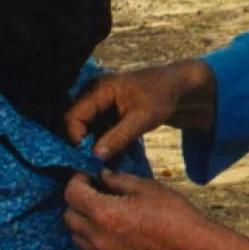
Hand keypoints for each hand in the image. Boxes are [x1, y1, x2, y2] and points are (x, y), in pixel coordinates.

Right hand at [64, 60, 213, 162]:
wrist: (175, 87)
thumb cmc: (161, 97)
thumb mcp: (142, 119)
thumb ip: (118, 137)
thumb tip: (95, 157)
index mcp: (99, 89)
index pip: (73, 115)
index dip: (76, 138)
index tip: (88, 158)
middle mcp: (92, 93)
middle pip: (75, 121)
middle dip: (82, 143)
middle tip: (93, 163)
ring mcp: (98, 101)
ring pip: (85, 127)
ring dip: (92, 144)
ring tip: (102, 161)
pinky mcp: (104, 110)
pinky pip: (95, 128)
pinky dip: (101, 141)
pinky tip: (109, 154)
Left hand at [64, 170, 216, 249]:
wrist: (191, 247)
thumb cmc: (172, 213)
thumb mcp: (146, 187)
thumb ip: (118, 180)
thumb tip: (102, 176)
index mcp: (104, 213)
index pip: (72, 194)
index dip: (77, 180)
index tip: (89, 174)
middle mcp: (97, 236)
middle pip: (68, 215)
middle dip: (77, 199)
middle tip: (94, 189)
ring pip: (75, 234)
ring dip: (81, 219)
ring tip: (100, 208)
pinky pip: (89, 246)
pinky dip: (91, 234)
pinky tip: (110, 224)